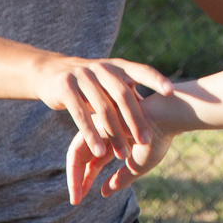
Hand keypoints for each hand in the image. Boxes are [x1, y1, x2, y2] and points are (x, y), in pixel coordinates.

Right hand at [33, 56, 172, 168]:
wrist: (50, 72)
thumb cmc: (91, 82)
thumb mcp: (112, 83)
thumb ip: (132, 94)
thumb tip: (163, 108)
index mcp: (118, 66)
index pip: (141, 70)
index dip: (156, 79)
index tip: (171, 91)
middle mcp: (102, 68)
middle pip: (123, 94)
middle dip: (136, 119)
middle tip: (147, 141)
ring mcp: (83, 76)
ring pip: (102, 108)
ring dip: (115, 133)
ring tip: (124, 155)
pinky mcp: (65, 87)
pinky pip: (80, 114)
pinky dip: (90, 133)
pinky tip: (99, 151)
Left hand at [66, 119, 176, 203]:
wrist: (167, 118)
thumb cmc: (158, 139)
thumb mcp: (137, 165)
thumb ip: (121, 178)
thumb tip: (103, 193)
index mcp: (113, 140)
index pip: (94, 161)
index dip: (87, 179)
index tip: (80, 199)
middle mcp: (102, 132)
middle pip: (82, 157)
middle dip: (76, 179)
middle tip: (75, 201)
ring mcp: (96, 127)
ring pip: (76, 153)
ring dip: (74, 176)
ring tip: (76, 196)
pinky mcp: (93, 125)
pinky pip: (77, 149)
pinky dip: (76, 167)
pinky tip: (81, 184)